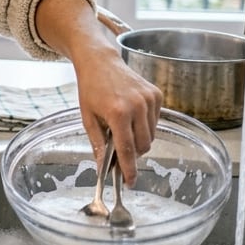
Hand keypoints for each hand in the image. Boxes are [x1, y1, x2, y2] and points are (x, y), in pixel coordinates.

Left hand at [72, 54, 161, 184]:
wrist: (100, 61)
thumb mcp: (87, 118)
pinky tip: (131, 115)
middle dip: (133, 153)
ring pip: (151, 136)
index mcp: (117, 113)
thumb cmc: (90, 89)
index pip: (127, 150)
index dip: (129, 169)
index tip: (130, 182)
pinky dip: (145, 125)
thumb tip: (102, 168)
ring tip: (122, 128)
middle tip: (119, 149)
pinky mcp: (157, 95)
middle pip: (143, 146)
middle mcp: (137, 106)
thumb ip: (97, 144)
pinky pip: (155, 122)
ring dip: (139, 139)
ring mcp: (149, 99)